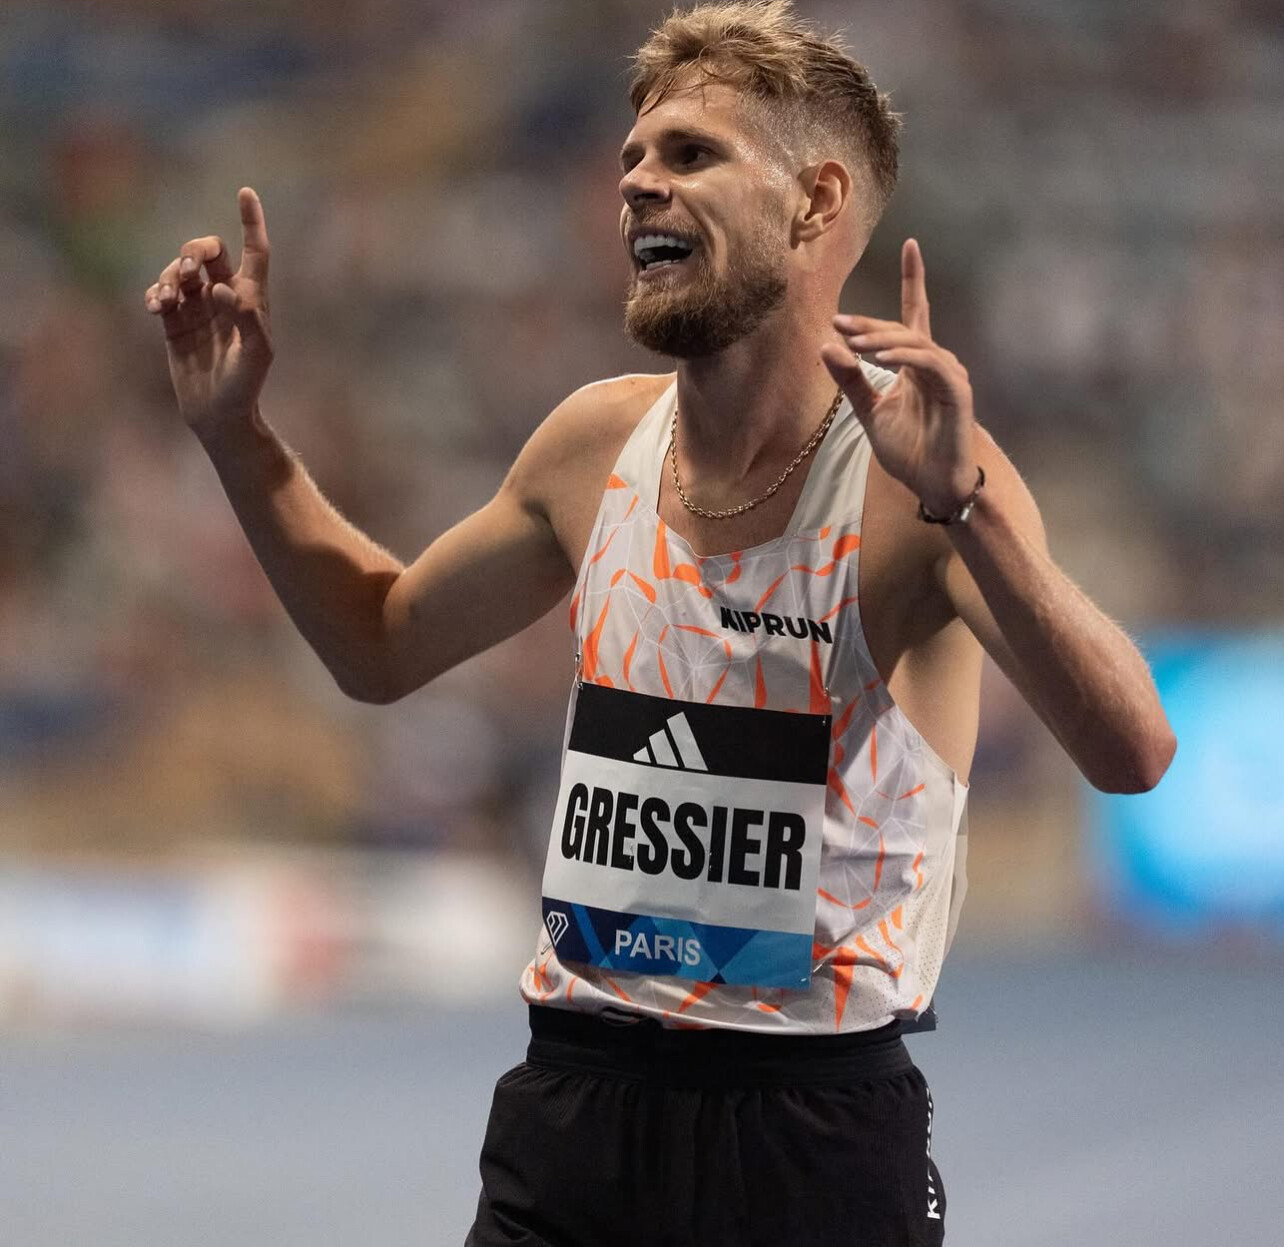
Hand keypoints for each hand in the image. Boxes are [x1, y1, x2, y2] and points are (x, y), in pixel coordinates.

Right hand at [144, 187, 273, 438]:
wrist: (219, 415)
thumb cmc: (247, 386)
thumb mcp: (256, 354)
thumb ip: (246, 318)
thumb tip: (220, 287)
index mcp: (251, 299)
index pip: (255, 251)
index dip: (251, 222)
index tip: (245, 192)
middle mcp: (225, 298)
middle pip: (208, 253)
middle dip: (194, 251)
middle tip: (188, 270)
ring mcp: (199, 310)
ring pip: (180, 272)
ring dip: (170, 276)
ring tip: (167, 300)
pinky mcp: (176, 324)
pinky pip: (161, 295)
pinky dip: (156, 293)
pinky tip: (156, 306)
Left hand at [820, 239, 976, 515]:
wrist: (933, 483)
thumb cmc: (908, 449)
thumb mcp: (869, 411)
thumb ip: (851, 380)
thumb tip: (826, 344)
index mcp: (916, 363)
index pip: (915, 312)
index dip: (913, 278)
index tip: (910, 243)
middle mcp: (935, 362)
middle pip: (903, 328)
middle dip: (870, 324)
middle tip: (838, 323)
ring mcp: (949, 374)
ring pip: (914, 342)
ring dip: (881, 339)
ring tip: (853, 342)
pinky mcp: (956, 390)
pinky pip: (929, 363)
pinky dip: (904, 357)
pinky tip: (881, 357)